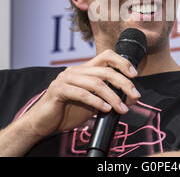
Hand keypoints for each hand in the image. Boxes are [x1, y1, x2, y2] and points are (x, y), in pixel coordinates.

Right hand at [20, 49, 140, 137]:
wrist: (43, 123)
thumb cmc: (68, 111)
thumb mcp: (92, 102)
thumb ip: (107, 96)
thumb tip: (129, 96)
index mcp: (84, 70)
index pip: (106, 56)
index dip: (122, 62)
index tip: (134, 74)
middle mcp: (75, 70)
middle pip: (105, 71)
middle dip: (124, 83)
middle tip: (135, 96)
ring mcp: (65, 79)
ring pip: (96, 83)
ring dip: (113, 97)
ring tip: (122, 108)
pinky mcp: (58, 90)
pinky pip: (82, 93)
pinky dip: (96, 101)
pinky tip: (105, 109)